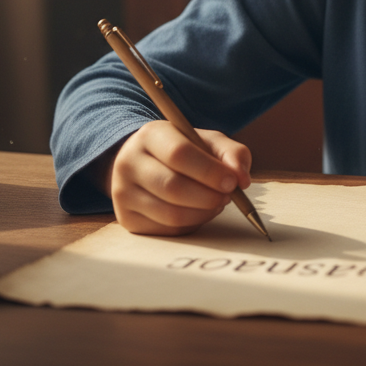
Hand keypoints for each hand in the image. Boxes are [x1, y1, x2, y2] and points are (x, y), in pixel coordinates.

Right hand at [104, 121, 252, 235]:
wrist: (145, 163)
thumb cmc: (183, 150)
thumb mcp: (208, 142)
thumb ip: (231, 153)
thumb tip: (242, 178)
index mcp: (150, 135)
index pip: (178, 154)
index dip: (209, 171)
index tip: (232, 182)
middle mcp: (129, 163)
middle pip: (172, 187)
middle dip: (208, 196)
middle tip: (228, 196)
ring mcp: (123, 193)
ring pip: (170, 214)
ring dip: (203, 213)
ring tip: (216, 203)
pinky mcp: (127, 219)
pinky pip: (166, 230)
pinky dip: (191, 224)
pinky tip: (199, 212)